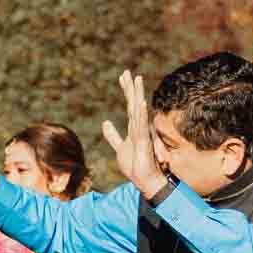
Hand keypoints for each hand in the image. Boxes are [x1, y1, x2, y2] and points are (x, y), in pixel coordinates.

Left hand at [100, 71, 164, 196]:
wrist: (147, 181)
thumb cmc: (136, 165)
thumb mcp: (120, 148)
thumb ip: (113, 136)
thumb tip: (105, 122)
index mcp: (134, 127)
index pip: (129, 105)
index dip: (126, 90)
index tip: (123, 75)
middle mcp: (139, 127)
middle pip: (134, 103)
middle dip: (130, 87)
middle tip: (127, 72)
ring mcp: (143, 134)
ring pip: (139, 110)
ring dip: (138, 95)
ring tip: (137, 79)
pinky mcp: (144, 143)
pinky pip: (142, 126)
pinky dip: (141, 114)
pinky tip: (141, 102)